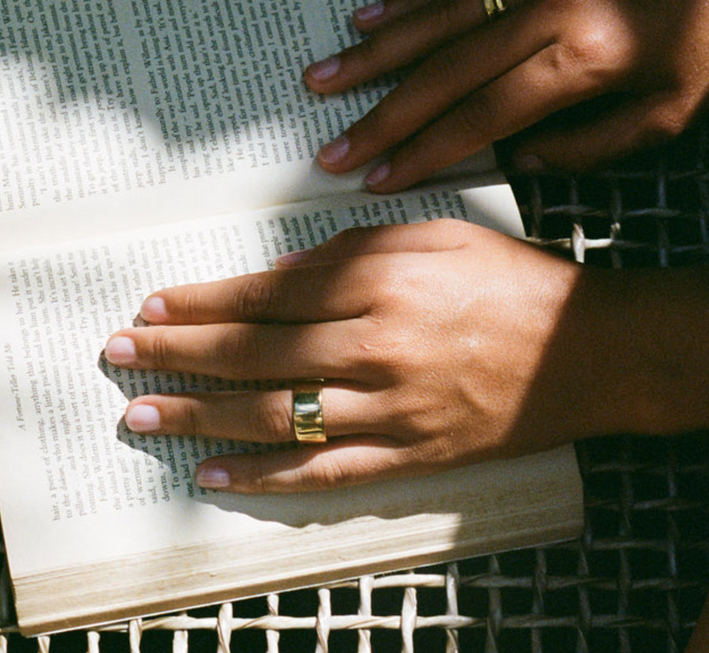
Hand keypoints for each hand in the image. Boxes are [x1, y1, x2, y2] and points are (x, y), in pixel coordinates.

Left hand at [105, 221, 607, 492]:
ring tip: (140, 414)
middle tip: (118, 353)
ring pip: (275, 415)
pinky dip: (264, 476)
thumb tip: (277, 271)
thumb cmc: (509, 277)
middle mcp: (375, 346)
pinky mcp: (410, 455)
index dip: (201, 302)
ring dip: (200, 416)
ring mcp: (392, 408)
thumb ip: (351, 249)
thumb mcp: (433, 232)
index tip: (152, 304)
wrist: (589, 350)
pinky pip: (324, 472)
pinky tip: (213, 475)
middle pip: (255, 352)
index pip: (266, 294)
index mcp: (379, 280)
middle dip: (178, 353)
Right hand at [304, 0, 708, 190]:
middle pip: (445, 70)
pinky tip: (369, 14)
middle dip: (381, 114)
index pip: (483, 115)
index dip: (424, 151)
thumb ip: (590, 146)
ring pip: (439, 16)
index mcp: (586, 58)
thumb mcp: (670, 112)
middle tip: (328, 146)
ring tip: (321, 77)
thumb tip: (516, 161)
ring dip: (375, 51)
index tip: (376, 178)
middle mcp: (551, 9)